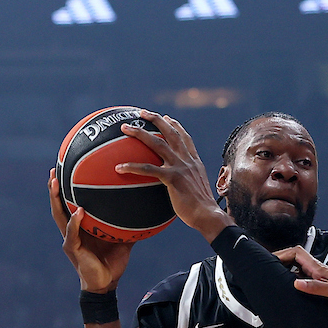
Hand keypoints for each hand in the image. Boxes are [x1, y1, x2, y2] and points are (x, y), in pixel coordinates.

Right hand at [49, 168, 133, 291]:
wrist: (107, 283)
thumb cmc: (113, 261)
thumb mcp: (123, 238)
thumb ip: (129, 223)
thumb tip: (145, 209)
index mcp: (80, 227)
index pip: (69, 204)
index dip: (65, 189)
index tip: (65, 169)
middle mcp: (71, 231)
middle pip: (58, 205)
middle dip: (54, 188)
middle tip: (54, 169)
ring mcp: (70, 239)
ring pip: (58, 216)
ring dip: (56, 199)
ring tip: (56, 183)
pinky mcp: (72, 249)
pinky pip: (72, 233)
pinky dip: (75, 222)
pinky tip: (78, 211)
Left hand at [115, 110, 234, 242]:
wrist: (208, 215)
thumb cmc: (201, 209)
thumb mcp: (196, 188)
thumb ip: (188, 181)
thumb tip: (178, 186)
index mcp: (194, 161)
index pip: (184, 137)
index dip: (175, 125)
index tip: (166, 117)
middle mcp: (187, 160)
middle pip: (170, 133)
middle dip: (155, 119)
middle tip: (141, 113)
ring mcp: (180, 167)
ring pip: (157, 143)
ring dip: (140, 133)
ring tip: (125, 128)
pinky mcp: (172, 178)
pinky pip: (148, 169)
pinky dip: (132, 167)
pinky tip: (119, 167)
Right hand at [274, 246, 327, 317]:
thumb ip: (316, 287)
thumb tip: (296, 282)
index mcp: (319, 269)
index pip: (296, 252)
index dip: (282, 253)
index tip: (269, 260)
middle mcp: (319, 271)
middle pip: (295, 258)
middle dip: (281, 260)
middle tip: (267, 268)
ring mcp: (320, 278)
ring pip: (298, 268)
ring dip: (286, 270)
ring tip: (274, 277)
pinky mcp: (322, 286)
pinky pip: (303, 279)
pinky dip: (293, 280)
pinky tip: (290, 289)